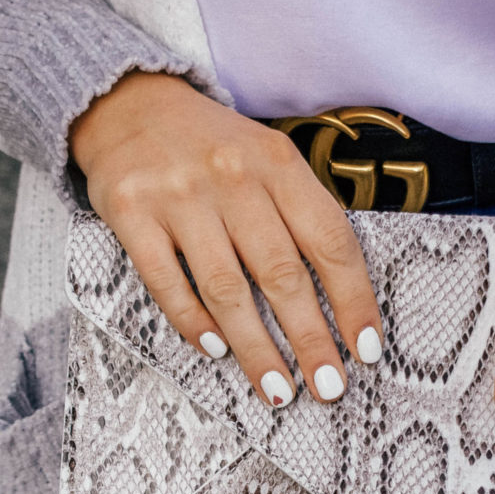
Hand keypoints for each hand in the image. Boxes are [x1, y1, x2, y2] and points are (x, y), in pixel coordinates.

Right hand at [68, 72, 383, 406]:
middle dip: (311, 339)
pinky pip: (166, 280)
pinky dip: (192, 320)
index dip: (353, 300)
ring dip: (256, 348)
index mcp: (277, 162)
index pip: (329, 240)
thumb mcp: (266, 158)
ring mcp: (179, 194)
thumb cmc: (211, 147)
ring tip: (278, 390)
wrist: (128, 103)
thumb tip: (338, 300)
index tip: (366, 350)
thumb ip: (299, 213)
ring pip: (226, 288)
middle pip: (281, 273)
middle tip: (329, 389)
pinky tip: (215, 349)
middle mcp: (232, 176)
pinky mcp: (131, 211)